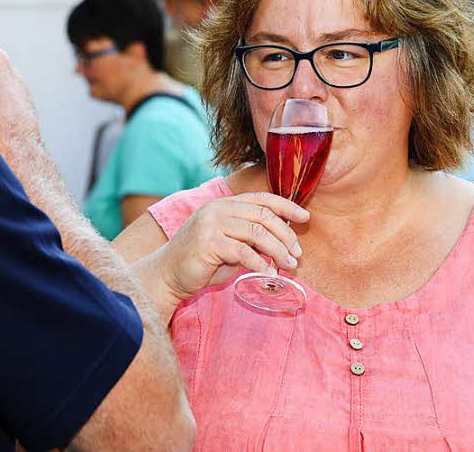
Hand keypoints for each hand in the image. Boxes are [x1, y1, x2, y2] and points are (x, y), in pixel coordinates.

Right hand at [155, 192, 308, 302]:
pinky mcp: (208, 242)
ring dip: (278, 250)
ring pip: (257, 232)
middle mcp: (217, 209)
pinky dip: (259, 262)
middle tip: (298, 253)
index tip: (305, 217)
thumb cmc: (201, 261)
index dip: (286, 206)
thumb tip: (283, 243)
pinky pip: (243, 251)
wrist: (168, 274)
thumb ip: (251, 239)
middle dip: (286, 234)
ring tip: (289, 265)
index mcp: (223, 204)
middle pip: (263, 215)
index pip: (261, 198)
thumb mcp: (230, 244)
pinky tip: (267, 272)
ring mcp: (211, 223)